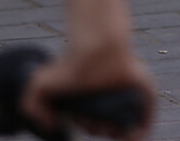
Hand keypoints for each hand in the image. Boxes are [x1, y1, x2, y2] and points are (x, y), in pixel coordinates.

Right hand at [23, 40, 154, 138]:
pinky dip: (143, 127)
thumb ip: (31, 108)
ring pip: (127, 122)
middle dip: (99, 129)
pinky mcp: (144, 88)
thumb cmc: (69, 64)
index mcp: (90, 96)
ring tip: (111, 125)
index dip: (86, 126)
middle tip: (94, 119)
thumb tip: (50, 126)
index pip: (92, 122)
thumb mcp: (39, 87)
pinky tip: (134, 135)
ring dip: (119, 132)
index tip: (80, 119)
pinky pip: (148, 112)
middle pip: (108, 124)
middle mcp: (109, 95)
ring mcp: (127, 91)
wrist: (95, 47)